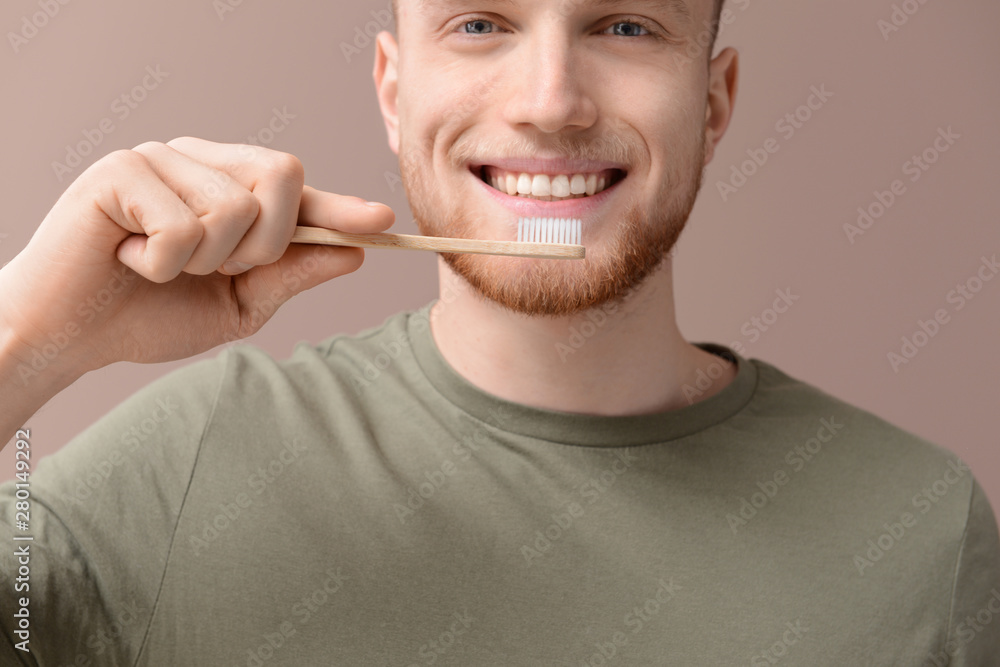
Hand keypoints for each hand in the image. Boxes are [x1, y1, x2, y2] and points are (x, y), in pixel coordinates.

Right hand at [0, 137, 393, 378]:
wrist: (69, 337)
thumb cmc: (149, 315)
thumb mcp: (238, 304)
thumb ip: (291, 274)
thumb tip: (354, 253)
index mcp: (226, 186)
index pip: (296, 188)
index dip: (339, 207)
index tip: (382, 223)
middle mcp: (197, 161)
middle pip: (281, 175)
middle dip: (266, 242)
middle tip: (218, 269)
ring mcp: (158, 158)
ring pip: (235, 206)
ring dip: (206, 261)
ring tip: (163, 267)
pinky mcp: (120, 170)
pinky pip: (184, 225)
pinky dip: (164, 263)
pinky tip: (131, 260)